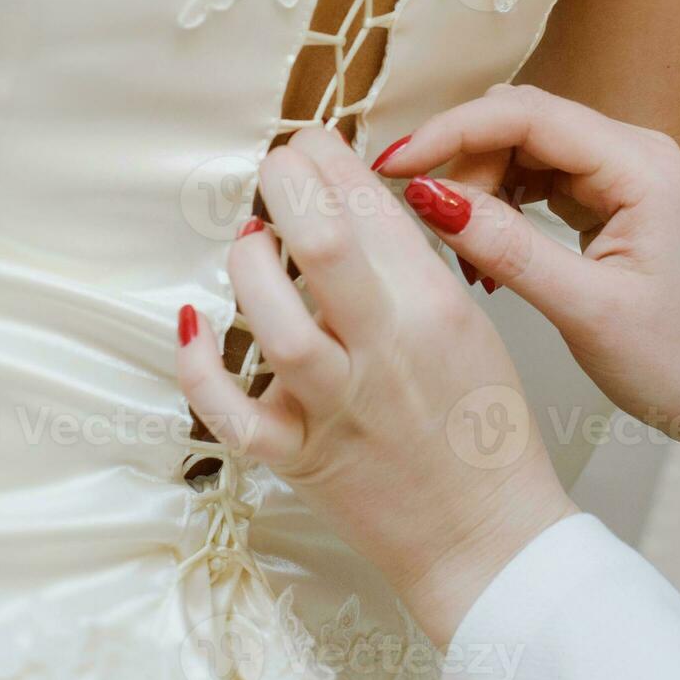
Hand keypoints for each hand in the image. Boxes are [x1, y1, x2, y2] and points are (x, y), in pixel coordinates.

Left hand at [174, 127, 574, 644]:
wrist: (487, 537)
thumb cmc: (484, 431)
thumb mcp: (471, 329)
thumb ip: (414, 271)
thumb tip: (351, 210)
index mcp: (436, 311)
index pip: (374, 208)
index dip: (330, 160)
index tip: (310, 142)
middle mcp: (386, 352)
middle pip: (320, 243)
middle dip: (286, 184)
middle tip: (275, 167)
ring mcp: (338, 407)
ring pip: (273, 322)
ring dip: (248, 266)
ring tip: (251, 243)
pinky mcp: (298, 456)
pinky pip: (230, 410)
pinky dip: (199, 363)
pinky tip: (193, 322)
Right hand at [376, 85, 679, 482]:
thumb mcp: (586, 309)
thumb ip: (507, 248)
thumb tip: (429, 198)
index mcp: (639, 165)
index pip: (526, 115)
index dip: (451, 132)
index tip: (393, 166)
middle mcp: (633, 152)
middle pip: (519, 124)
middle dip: (462, 165)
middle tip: (426, 227)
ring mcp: (621, 173)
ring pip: (522, 151)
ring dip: (479, 192)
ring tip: (468, 260)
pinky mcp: (609, 199)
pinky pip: (536, 180)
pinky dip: (501, 210)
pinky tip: (489, 258)